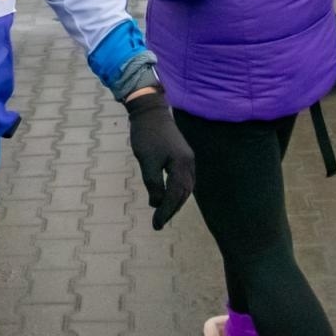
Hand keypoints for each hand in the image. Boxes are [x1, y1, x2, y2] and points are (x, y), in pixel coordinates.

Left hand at [125, 90, 194, 229]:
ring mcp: (187, 159)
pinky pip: (183, 179)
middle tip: (158, 222)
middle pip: (184, 194)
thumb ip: (153, 184)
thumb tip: (157, 203)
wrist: (150, 110)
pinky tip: (168, 195)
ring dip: (175, 201)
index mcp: (182, 165)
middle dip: (172, 209)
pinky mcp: (183, 155)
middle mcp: (189, 163)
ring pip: (185, 187)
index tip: (156, 225)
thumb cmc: (146, 135)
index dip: (166, 212)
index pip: (175, 196)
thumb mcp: (147, 161)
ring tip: (163, 213)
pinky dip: (176, 190)